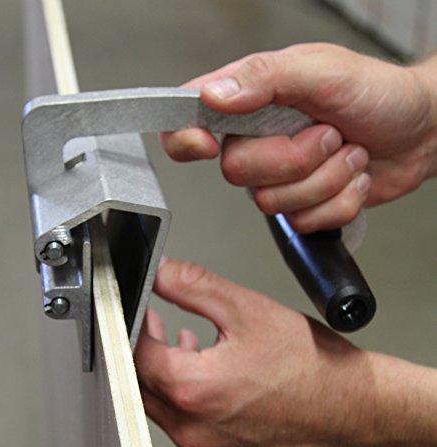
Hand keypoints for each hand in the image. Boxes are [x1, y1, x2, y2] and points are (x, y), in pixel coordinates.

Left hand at [135, 257, 436, 446]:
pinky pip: (184, 422)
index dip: (134, 325)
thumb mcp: (246, 308)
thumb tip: (161, 271)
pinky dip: (184, 394)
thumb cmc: (310, 364)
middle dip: (144, 347)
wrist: (351, 407)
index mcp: (194, 389)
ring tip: (180, 342)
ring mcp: (206, 445)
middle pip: (142, 381)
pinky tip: (204, 371)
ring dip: (163, 370)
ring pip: (160, 403)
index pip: (136, 353)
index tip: (141, 310)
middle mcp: (193, 426)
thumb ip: (192, 285)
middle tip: (153, 322)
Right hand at [162, 44, 436, 231]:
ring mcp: (279, 176)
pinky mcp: (300, 205)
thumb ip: (266, 78)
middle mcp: (259, 140)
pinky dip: (338, 201)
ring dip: (324, 180)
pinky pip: (304, 221)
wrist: (417, 131)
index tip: (207, 144)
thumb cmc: (377, 94)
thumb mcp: (323, 71)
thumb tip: (215, 95)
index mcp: (252, 100)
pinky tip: (350, 175)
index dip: (186, 137)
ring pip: (272, 202)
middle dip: (294, 159)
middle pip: (236, 172)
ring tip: (346, 151)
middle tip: (326, 135)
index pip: (190, 118)